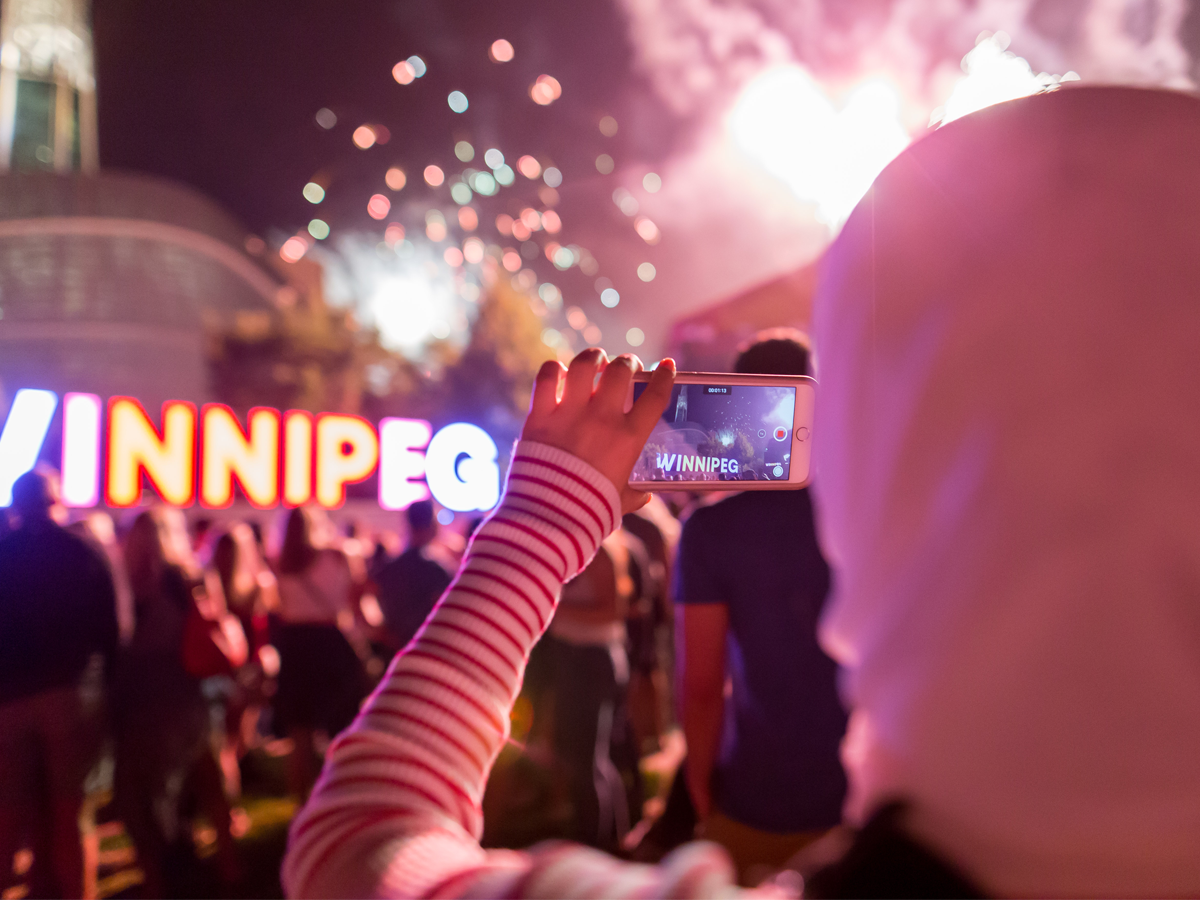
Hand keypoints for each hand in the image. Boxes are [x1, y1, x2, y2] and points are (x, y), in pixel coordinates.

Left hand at [521, 349, 675, 513]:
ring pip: (585, 364)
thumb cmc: (589, 513)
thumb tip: (644, 495)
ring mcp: (570, 414)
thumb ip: (634, 495)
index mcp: (628, 439)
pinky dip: (554, 369)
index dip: (665, 375)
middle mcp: (602, 420)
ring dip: (594, 358)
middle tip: (626, 367)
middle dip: (628, 363)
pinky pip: (547, 377)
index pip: (655, 396)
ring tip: (596, 361)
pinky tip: (560, 374)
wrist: (549, 520)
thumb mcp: (620, 502)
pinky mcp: (539, 416)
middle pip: (621, 370)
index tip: (667, 365)